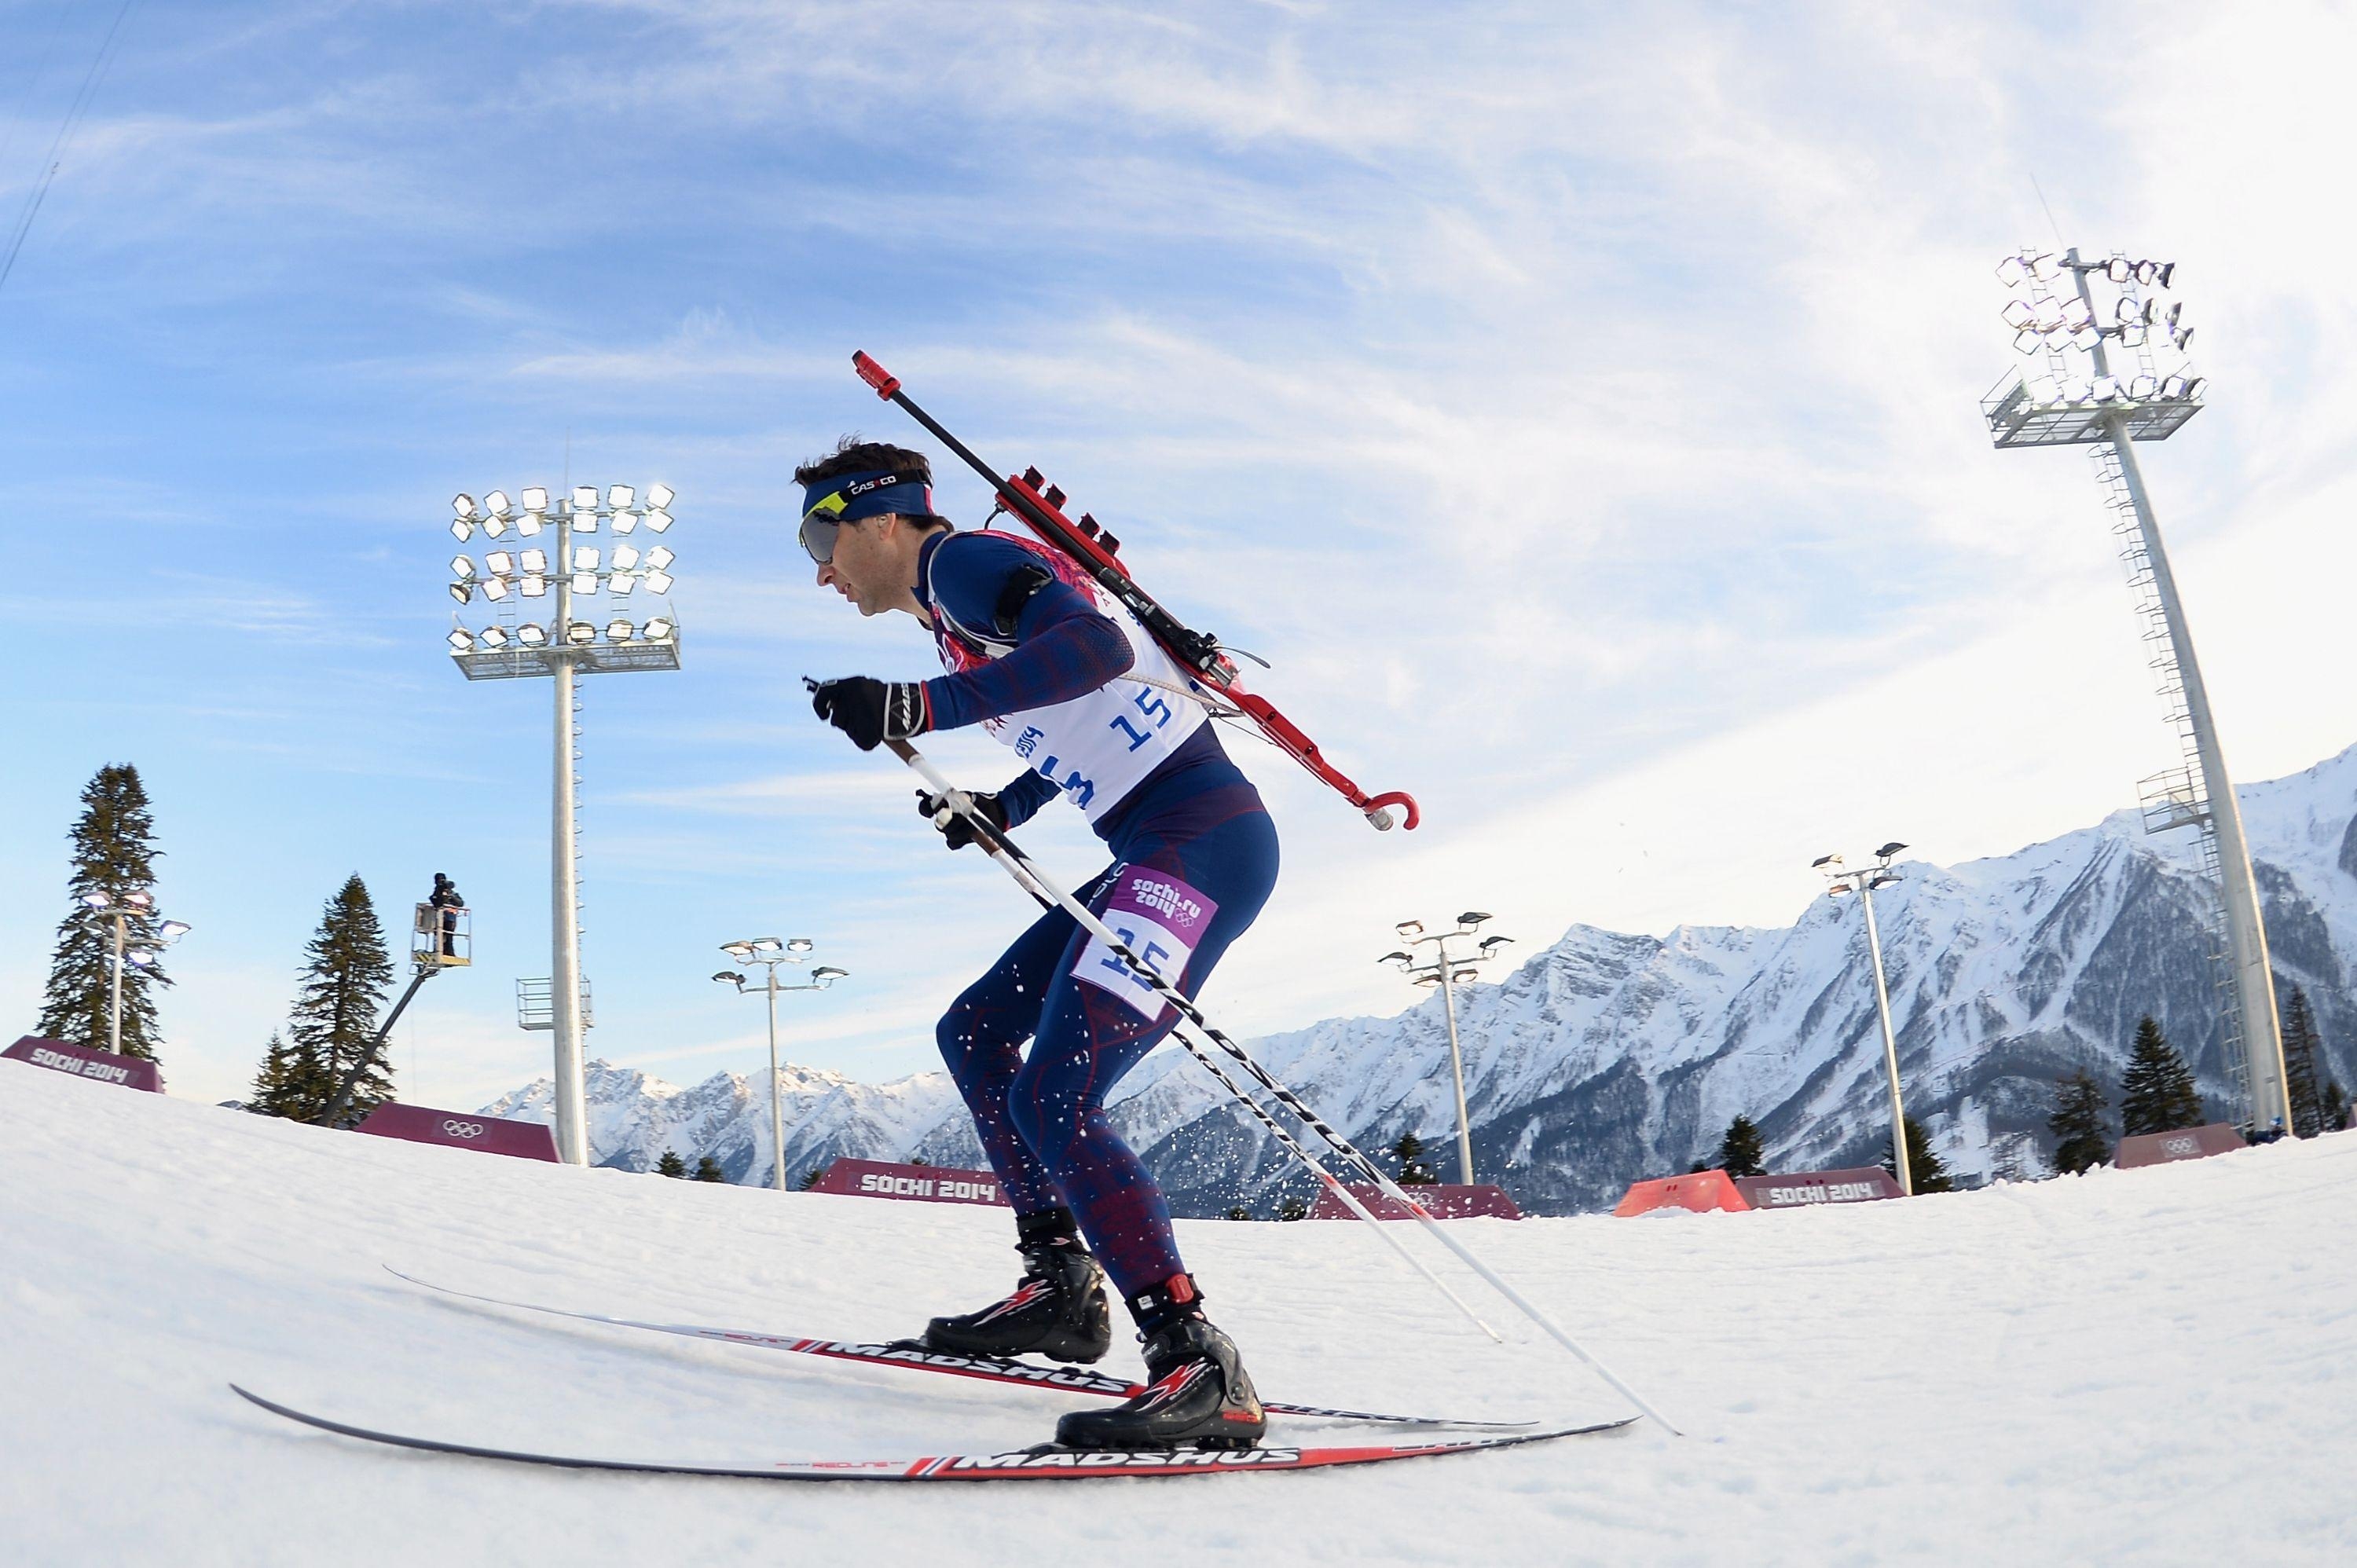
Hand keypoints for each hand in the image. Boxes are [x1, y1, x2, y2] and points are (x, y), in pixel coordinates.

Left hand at [810, 676, 928, 750]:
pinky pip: (860, 740)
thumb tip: (829, 706)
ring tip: (874, 723)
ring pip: (848, 730)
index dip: (818, 705)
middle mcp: (854, 698)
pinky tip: (879, 732)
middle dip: (844, 721)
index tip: (824, 715)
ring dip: (857, 730)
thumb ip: (848, 695)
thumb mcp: (867, 688)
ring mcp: (861, 715)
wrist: (914, 706)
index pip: (823, 693)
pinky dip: (868, 739)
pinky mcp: (868, 732)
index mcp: (852, 684)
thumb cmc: (889, 697)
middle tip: (862, 718)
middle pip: (835, 719)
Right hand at [917, 788, 1007, 850]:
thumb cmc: (982, 802)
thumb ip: (958, 799)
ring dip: (961, 829)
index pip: (925, 807)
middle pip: (938, 824)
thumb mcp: (970, 797)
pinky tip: (973, 833)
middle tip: (962, 815)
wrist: (997, 813)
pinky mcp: (959, 841)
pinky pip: (953, 844)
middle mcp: (944, 818)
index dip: (924, 809)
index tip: (931, 810)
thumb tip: (948, 802)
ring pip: (948, 834)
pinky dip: (962, 839)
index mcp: (943, 805)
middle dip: (950, 821)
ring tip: (974, 823)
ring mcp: (951, 831)